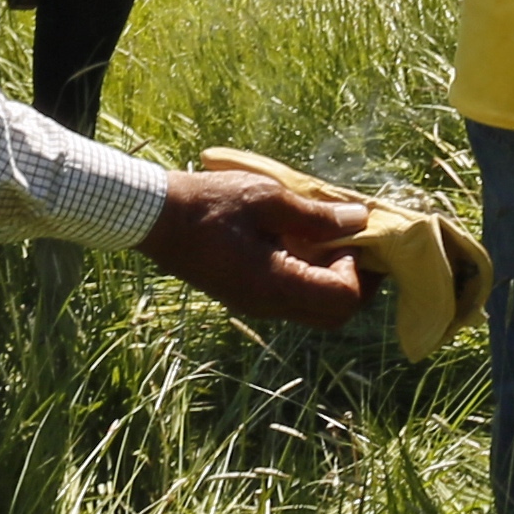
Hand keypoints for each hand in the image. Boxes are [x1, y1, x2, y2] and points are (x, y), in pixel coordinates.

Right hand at [138, 165, 369, 328]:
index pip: (342, 299)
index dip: (359, 270)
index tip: (349, 236)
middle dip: (354, 281)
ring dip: (331, 278)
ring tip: (323, 236)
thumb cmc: (208, 203)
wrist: (154, 218)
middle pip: (334, 314)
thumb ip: (316, 215)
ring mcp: (256, 304)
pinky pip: (292, 297)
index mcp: (274, 286)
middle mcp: (268, 305)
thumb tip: (359, 220)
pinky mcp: (248, 295)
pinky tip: (298, 240)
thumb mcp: (267, 199)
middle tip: (349, 241)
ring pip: (314, 309)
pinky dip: (308, 275)